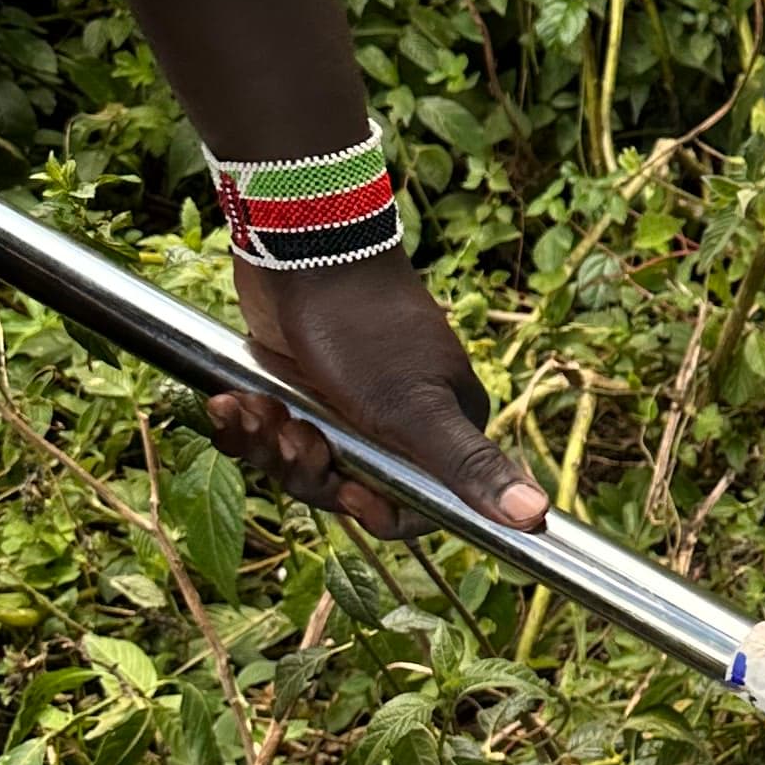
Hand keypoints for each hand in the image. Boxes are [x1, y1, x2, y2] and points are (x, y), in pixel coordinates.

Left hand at [212, 253, 546, 540]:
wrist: (302, 247)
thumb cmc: (363, 328)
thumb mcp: (416, 409)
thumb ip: (469, 466)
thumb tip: (535, 516)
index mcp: (441, 430)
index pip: (414, 507)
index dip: (376, 509)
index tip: (349, 490)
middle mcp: (397, 423)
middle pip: (345, 489)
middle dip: (307, 469)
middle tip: (293, 433)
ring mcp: (346, 405)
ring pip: (301, 463)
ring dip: (268, 445)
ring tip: (254, 408)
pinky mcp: (302, 388)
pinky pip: (270, 434)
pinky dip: (246, 425)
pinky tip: (229, 402)